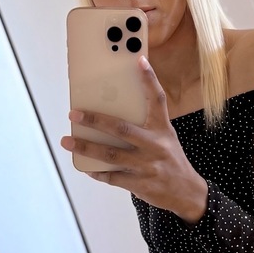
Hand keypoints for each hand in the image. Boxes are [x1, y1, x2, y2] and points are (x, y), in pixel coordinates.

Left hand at [61, 56, 207, 223]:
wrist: (186, 192)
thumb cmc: (170, 160)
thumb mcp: (166, 139)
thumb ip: (145, 127)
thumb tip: (110, 118)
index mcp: (163, 129)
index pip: (158, 100)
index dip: (150, 79)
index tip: (140, 60)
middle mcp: (155, 144)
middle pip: (122, 128)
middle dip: (95, 120)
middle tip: (74, 113)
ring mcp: (147, 165)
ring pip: (111, 154)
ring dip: (86, 147)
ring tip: (67, 141)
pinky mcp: (140, 183)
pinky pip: (112, 177)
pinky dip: (97, 171)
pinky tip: (86, 166)